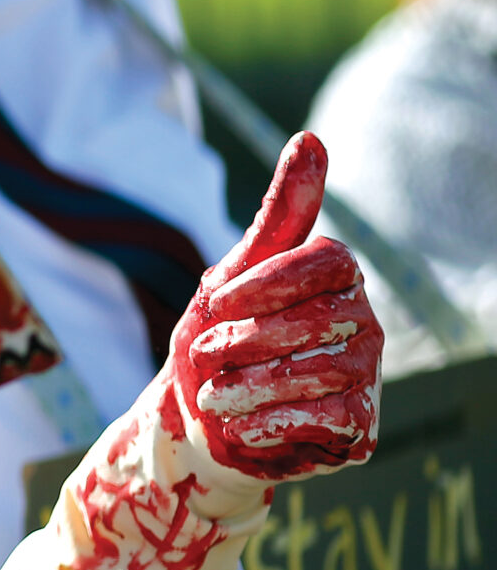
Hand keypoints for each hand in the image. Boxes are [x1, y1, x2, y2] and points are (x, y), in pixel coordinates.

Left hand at [46, 133, 381, 569]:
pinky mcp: (360, 430)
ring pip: (321, 372)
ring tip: (216, 393)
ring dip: (250, 383)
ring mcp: (368, 378)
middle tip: (208, 353)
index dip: (266, 283)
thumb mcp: (234, 273)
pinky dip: (269, 420)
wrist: (201, 419)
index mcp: (339, 281)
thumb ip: (281, 214)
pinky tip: (242, 422)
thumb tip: (312, 139)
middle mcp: (366, 324)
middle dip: (247, 339)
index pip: (328, 261)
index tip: (217, 300)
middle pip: (321, 318)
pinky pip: (326, 418)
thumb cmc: (218, 337)